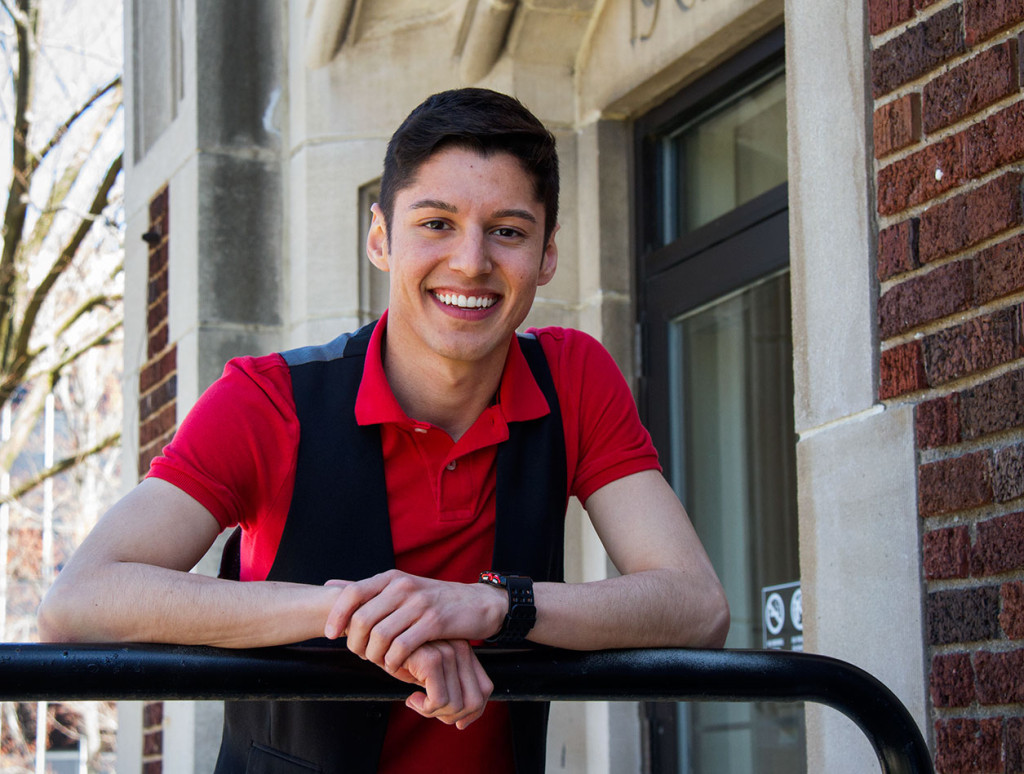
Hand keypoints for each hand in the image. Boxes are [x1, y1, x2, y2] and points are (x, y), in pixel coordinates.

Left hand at [323, 570, 504, 671]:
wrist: (477, 604)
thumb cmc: (434, 600)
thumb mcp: (401, 588)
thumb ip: (368, 589)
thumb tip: (329, 584)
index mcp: (392, 578)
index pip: (352, 593)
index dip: (336, 617)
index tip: (330, 635)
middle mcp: (403, 586)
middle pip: (362, 619)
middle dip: (355, 644)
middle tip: (361, 655)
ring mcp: (419, 603)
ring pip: (380, 636)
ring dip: (374, 656)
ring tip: (380, 662)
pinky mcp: (435, 622)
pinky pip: (402, 647)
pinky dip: (394, 662)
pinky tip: (397, 666)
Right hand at [390, 639, 492, 728]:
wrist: (375, 639)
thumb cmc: (401, 658)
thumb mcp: (429, 674)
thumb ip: (449, 689)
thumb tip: (462, 722)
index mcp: (464, 650)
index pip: (485, 689)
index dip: (474, 712)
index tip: (456, 720)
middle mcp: (460, 648)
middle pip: (474, 701)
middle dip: (451, 716)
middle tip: (429, 710)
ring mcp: (448, 652)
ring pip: (456, 705)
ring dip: (434, 714)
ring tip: (417, 703)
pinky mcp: (432, 659)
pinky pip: (438, 701)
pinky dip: (424, 709)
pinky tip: (411, 699)